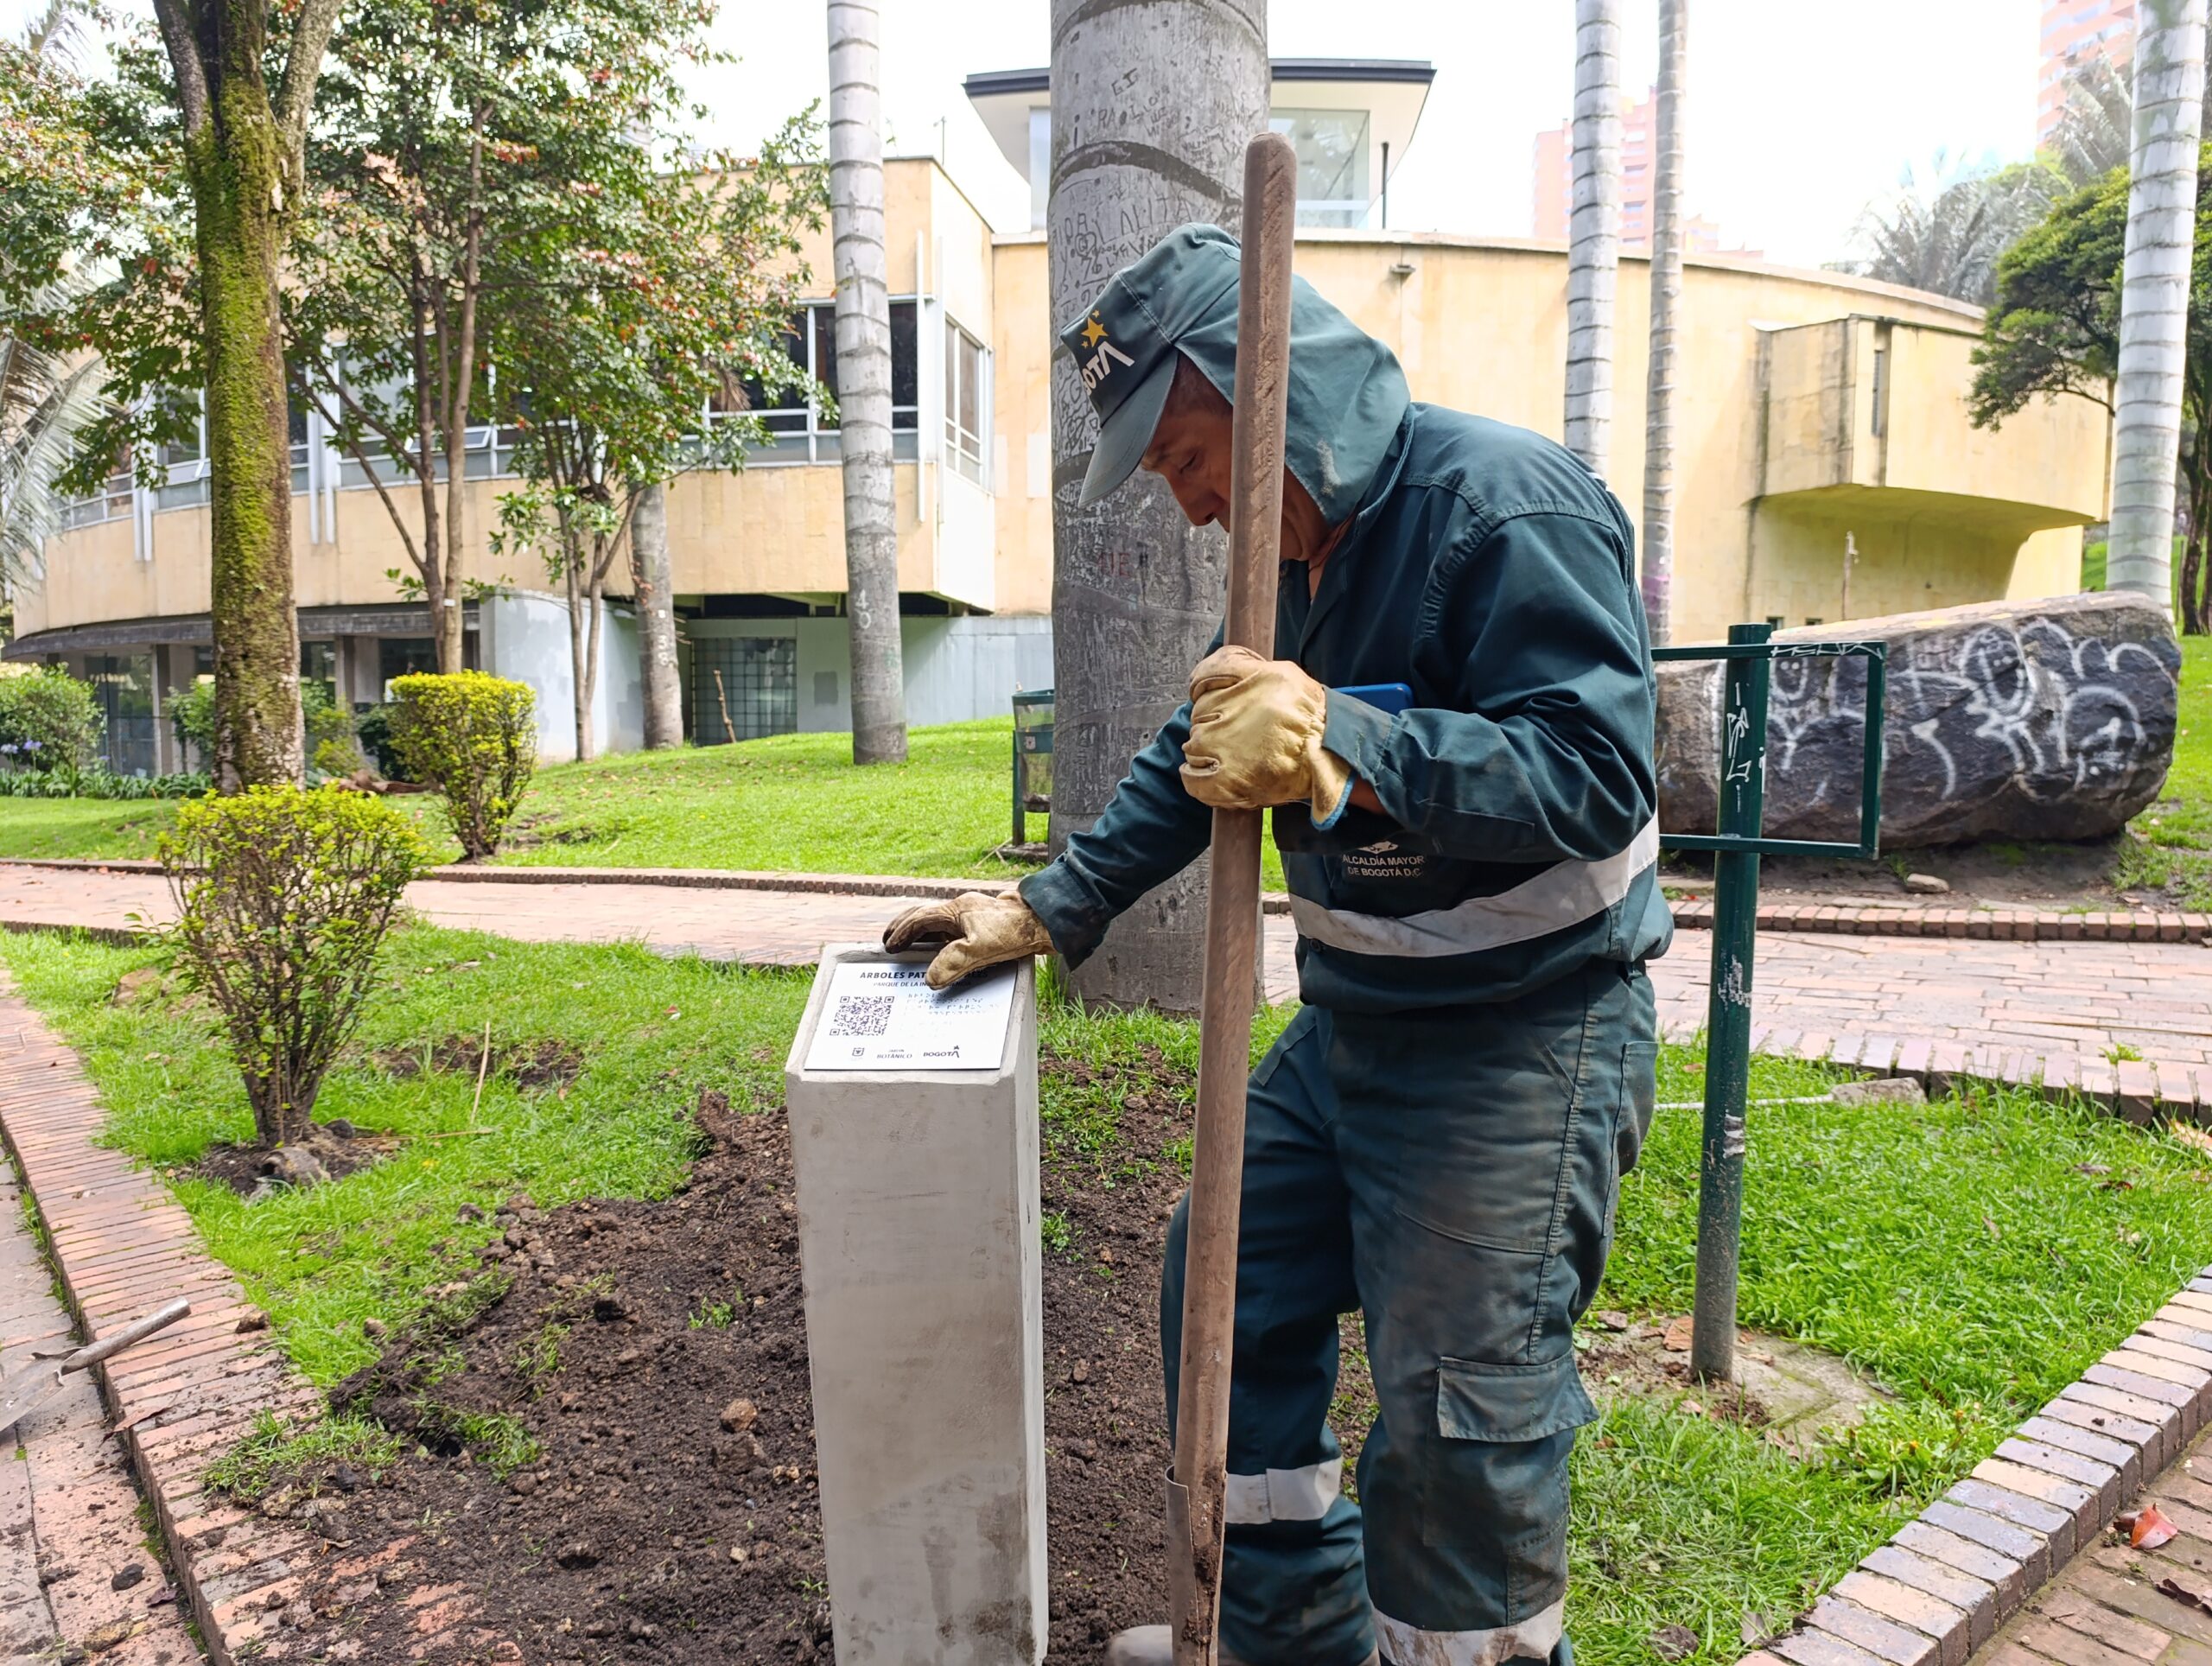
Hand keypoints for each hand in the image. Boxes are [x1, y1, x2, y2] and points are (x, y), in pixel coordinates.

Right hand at [882, 891, 1054, 990]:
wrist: (1045, 923)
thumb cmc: (1015, 930)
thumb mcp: (981, 949)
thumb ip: (953, 963)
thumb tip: (930, 978)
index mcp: (957, 909)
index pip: (921, 920)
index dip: (903, 933)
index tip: (890, 946)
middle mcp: (962, 909)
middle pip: (925, 916)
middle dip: (906, 928)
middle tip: (890, 942)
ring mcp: (973, 917)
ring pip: (939, 924)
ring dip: (922, 935)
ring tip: (909, 949)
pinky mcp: (984, 927)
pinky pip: (954, 932)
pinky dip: (940, 942)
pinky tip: (942, 954)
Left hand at [1179, 646, 1354, 817]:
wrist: (1331, 756)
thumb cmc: (1308, 716)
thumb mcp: (1280, 672)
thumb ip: (1240, 665)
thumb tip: (1204, 674)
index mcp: (1249, 683)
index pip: (1203, 678)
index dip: (1204, 688)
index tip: (1211, 697)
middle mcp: (1234, 713)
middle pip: (1199, 713)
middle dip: (1214, 720)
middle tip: (1239, 730)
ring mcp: (1226, 749)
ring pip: (1194, 744)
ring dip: (1207, 748)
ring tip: (1234, 752)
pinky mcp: (1226, 783)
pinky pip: (1193, 779)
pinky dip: (1196, 777)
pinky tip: (1214, 771)